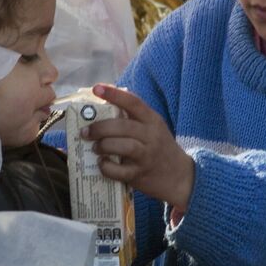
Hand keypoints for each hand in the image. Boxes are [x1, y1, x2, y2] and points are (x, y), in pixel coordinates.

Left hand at [81, 84, 194, 213]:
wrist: (180, 176)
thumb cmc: (159, 148)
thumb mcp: (152, 128)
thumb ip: (132, 118)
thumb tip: (99, 107)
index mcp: (152, 120)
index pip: (133, 102)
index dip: (114, 94)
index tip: (96, 89)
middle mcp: (151, 136)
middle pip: (122, 126)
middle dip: (99, 128)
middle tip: (85, 132)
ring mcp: (147, 156)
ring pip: (122, 146)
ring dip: (103, 146)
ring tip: (95, 148)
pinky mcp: (141, 174)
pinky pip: (120, 171)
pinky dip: (106, 167)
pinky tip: (102, 164)